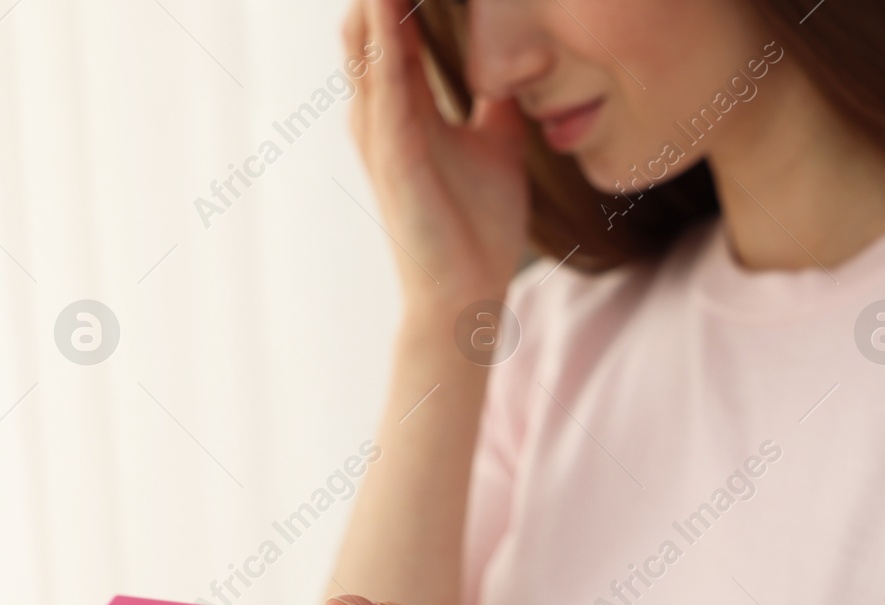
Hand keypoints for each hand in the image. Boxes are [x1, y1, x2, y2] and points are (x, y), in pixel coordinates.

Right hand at [344, 0, 528, 311]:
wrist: (468, 294)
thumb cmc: (477, 227)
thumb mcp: (498, 146)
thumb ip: (497, 102)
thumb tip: (516, 66)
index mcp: (404, 106)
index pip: (398, 23)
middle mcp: (380, 111)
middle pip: (372, 21)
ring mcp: (379, 132)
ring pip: (368, 41)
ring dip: (379, 0)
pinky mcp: (391, 155)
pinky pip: (384, 84)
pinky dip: (388, 41)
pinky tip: (395, 5)